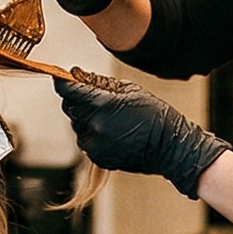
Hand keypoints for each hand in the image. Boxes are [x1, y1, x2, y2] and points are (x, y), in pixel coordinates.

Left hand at [54, 74, 230, 199]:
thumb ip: (99, 83)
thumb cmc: (155, 115)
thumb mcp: (130, 90)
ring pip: (77, 125)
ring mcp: (94, 145)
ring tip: (112, 117)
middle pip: (70, 108)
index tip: (61, 77)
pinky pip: (87, 141)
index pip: (68, 91)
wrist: (171, 147)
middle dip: (78, 100)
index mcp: (101, 106)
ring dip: (87, 118)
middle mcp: (94, 127)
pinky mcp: (98, 158)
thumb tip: (77, 74)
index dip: (62, 82)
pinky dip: (94, 134)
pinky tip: (114, 131)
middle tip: (97, 96)